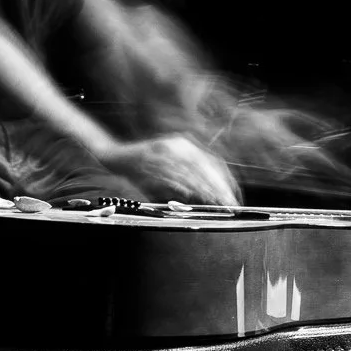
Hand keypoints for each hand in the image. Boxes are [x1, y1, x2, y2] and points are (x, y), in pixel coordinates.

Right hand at [97, 134, 240, 205]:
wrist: (115, 156)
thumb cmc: (143, 167)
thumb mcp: (169, 170)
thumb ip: (188, 181)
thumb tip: (212, 198)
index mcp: (186, 146)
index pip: (214, 163)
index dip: (226, 181)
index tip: (235, 198)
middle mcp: (179, 145)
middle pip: (207, 167)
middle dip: (220, 188)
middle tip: (230, 205)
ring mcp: (165, 149)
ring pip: (192, 170)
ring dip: (205, 189)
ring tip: (216, 204)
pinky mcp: (153, 156)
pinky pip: (171, 172)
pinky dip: (183, 185)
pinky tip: (192, 196)